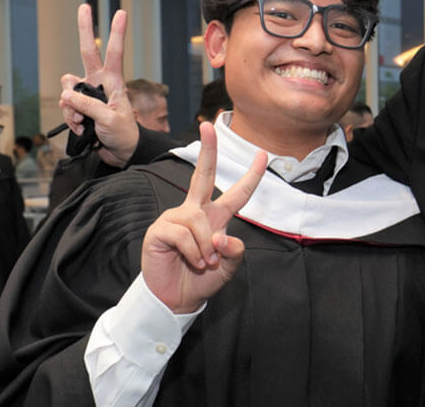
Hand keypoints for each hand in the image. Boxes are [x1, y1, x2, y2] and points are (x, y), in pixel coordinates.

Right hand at [58, 4, 138, 166]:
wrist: (121, 152)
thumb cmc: (123, 134)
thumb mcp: (109, 120)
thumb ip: (88, 106)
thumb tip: (67, 95)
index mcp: (113, 81)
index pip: (114, 53)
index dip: (116, 33)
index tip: (121, 13)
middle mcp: (98, 82)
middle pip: (87, 52)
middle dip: (85, 29)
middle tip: (84, 6)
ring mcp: (87, 94)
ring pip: (67, 88)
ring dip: (70, 106)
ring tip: (83, 124)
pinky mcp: (78, 107)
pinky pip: (65, 106)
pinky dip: (70, 119)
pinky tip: (82, 130)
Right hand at [141, 122, 267, 313]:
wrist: (176, 299)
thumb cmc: (202, 280)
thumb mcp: (229, 268)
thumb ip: (235, 252)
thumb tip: (224, 237)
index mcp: (216, 217)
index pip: (237, 193)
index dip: (252, 175)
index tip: (264, 155)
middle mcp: (196, 212)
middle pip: (203, 175)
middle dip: (208, 150)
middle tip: (208, 125)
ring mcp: (176, 218)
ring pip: (199, 221)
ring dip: (207, 247)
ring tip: (205, 262)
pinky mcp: (160, 230)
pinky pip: (183, 234)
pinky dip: (193, 252)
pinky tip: (191, 261)